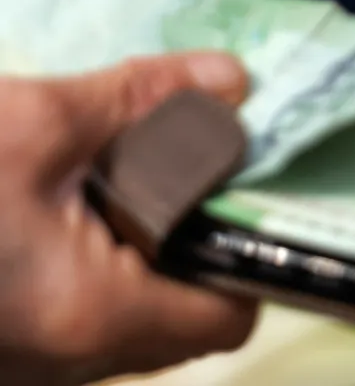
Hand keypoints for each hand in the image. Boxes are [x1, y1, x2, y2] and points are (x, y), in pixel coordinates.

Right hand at [0, 53, 256, 385]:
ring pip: (116, 325)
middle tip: (186, 160)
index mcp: (88, 318)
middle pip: (176, 324)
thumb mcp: (31, 121)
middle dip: (189, 244)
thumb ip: (143, 102)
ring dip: (133, 256)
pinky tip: (58, 205)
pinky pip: (61, 323)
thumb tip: (235, 80)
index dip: (250, 249)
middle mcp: (58, 369)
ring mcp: (16, 371)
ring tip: (120, 172)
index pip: (227, 317)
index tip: (243, 180)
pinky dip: (79, 269)